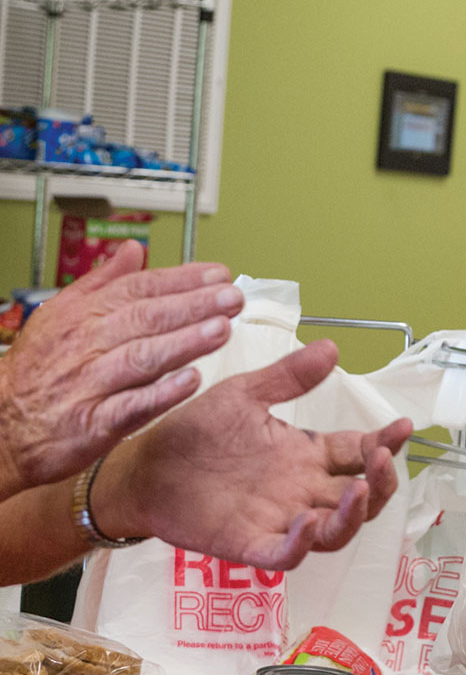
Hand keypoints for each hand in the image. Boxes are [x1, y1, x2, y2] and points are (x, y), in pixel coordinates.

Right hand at [0, 244, 242, 495]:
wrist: (0, 424)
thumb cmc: (39, 370)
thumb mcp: (61, 316)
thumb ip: (102, 282)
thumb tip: (134, 250)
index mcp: (81, 315)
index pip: (137, 289)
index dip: (179, 279)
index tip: (218, 273)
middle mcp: (85, 345)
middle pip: (144, 318)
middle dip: (192, 306)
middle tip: (232, 297)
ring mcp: (88, 384)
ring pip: (140, 357)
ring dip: (183, 343)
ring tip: (221, 330)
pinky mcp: (92, 423)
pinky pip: (129, 406)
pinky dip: (160, 393)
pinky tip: (192, 382)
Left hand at [94, 340, 412, 569]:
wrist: (142, 464)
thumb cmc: (194, 432)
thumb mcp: (244, 394)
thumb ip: (289, 377)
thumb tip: (331, 347)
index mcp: (306, 455)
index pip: (360, 454)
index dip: (386, 443)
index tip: (402, 427)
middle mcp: (302, 490)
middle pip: (363, 497)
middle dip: (382, 482)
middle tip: (384, 459)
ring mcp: (279, 519)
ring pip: (337, 531)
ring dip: (355, 515)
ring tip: (357, 490)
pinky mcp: (249, 543)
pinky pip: (285, 554)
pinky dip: (302, 545)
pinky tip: (308, 524)